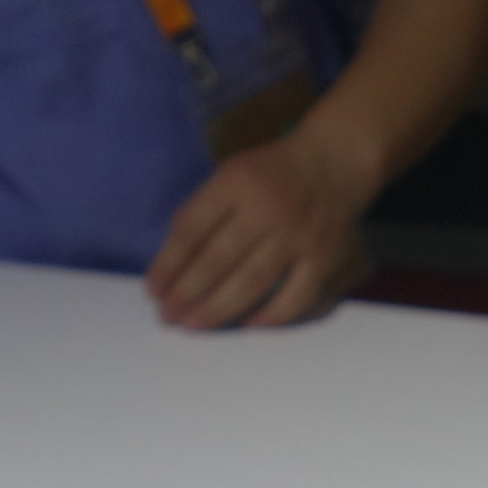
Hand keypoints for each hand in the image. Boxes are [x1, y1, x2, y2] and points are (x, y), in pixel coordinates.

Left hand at [146, 120, 376, 331]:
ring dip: (218, 307)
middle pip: (218, 259)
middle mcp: (266, 209)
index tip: (153, 290)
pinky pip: (296, 295)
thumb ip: (206, 211)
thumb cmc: (271, 174)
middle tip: (167, 315)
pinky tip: (249, 325)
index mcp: (237, 183)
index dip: (169, 263)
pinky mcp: (322, 257)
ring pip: (252, 281)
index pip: (193, 228)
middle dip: (187, 291)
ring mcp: (297, 236)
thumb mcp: (232, 174)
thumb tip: (175, 264)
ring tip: (193, 324)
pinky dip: (273, 314)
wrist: (334, 162)